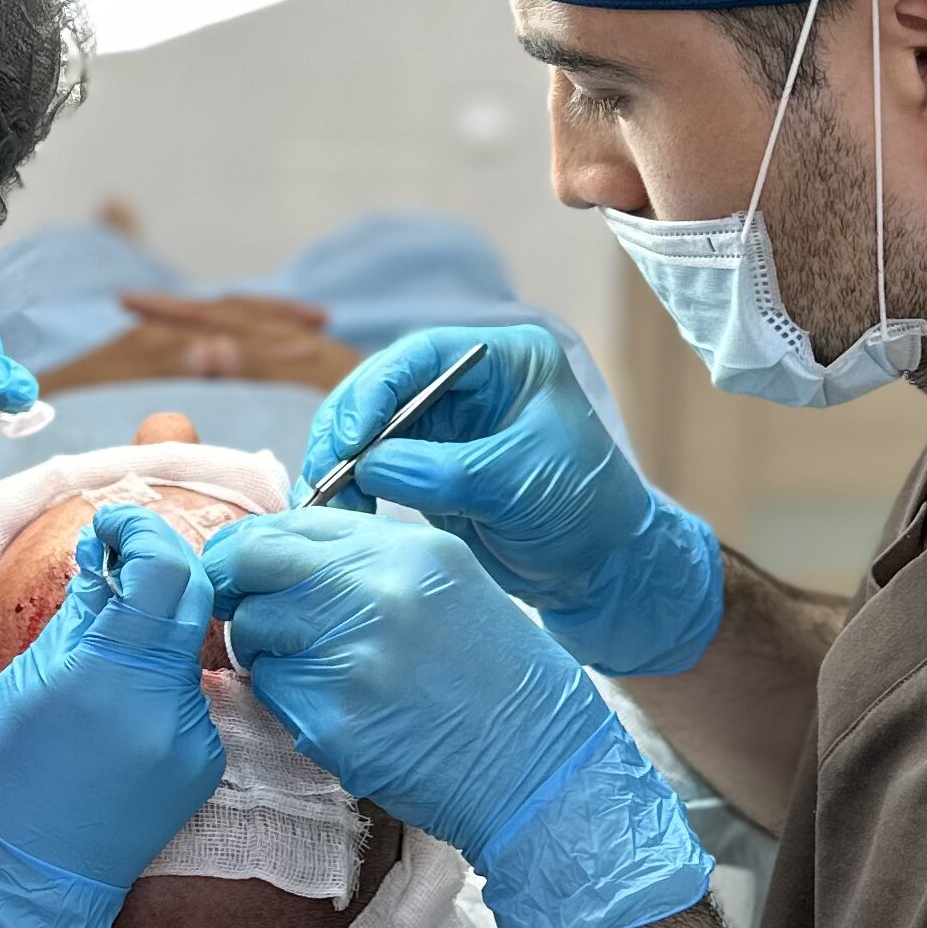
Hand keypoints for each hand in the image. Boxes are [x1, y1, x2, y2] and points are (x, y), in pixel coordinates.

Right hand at [0, 505, 224, 927]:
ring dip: (152, 632)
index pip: (163, 569)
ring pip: (189, 647)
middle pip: (191, 597)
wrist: (28, 879)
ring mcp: (194, 739)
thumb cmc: (9, 779)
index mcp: (111, 676)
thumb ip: (81, 614)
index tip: (112, 525)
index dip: (142, 530)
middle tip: (115, 562)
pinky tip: (117, 713)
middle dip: (155, 567)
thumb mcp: (27, 681)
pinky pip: (191, 697)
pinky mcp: (206, 763)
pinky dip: (158, 684)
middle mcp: (166, 705)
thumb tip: (106, 557)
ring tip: (101, 657)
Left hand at [205, 511, 709, 927]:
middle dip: (243, 591)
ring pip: (253, 634)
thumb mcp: (449, 582)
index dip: (249, 546)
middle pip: (251, 571)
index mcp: (406, 551)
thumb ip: (366, 555)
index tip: (241, 565)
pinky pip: (271, 692)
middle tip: (258, 614)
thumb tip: (277, 547)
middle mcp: (373, 594)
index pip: (286, 525)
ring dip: (271, 650)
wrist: (536, 766)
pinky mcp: (328, 721)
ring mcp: (346, 659)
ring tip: (329, 670)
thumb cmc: (494, 674)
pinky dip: (289, 699)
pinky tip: (343, 709)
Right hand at [300, 327, 720, 678]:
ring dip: (342, 464)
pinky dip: (354, 488)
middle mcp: (469, 384)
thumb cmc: (585, 512)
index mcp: (505, 361)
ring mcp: (446, 427)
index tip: (350, 439)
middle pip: (384, 389)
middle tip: (323, 475)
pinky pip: (376, 468)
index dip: (375, 391)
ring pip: (371, 430)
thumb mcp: (518, 483)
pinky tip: (342, 513)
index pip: (422, 356)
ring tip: (326, 502)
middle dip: (347, 430)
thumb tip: (368, 467)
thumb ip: (442, 471)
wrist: (603, 571)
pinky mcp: (428, 468)